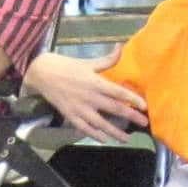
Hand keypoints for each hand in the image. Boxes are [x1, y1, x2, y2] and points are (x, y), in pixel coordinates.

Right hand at [26, 52, 147, 140]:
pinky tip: (104, 139)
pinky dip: (94, 134)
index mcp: (96, 82)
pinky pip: (84, 128)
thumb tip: (120, 47)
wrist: (42, 74)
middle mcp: (90, 97)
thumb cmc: (67, 66)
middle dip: (131, 116)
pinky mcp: (70, 115)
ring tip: (127, 139)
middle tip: (144, 123)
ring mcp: (80, 108)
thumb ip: (107, 60)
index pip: (118, 92)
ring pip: (101, 124)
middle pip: (114, 109)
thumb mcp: (88, 62)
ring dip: (115, 132)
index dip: (133, 99)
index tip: (145, 106)